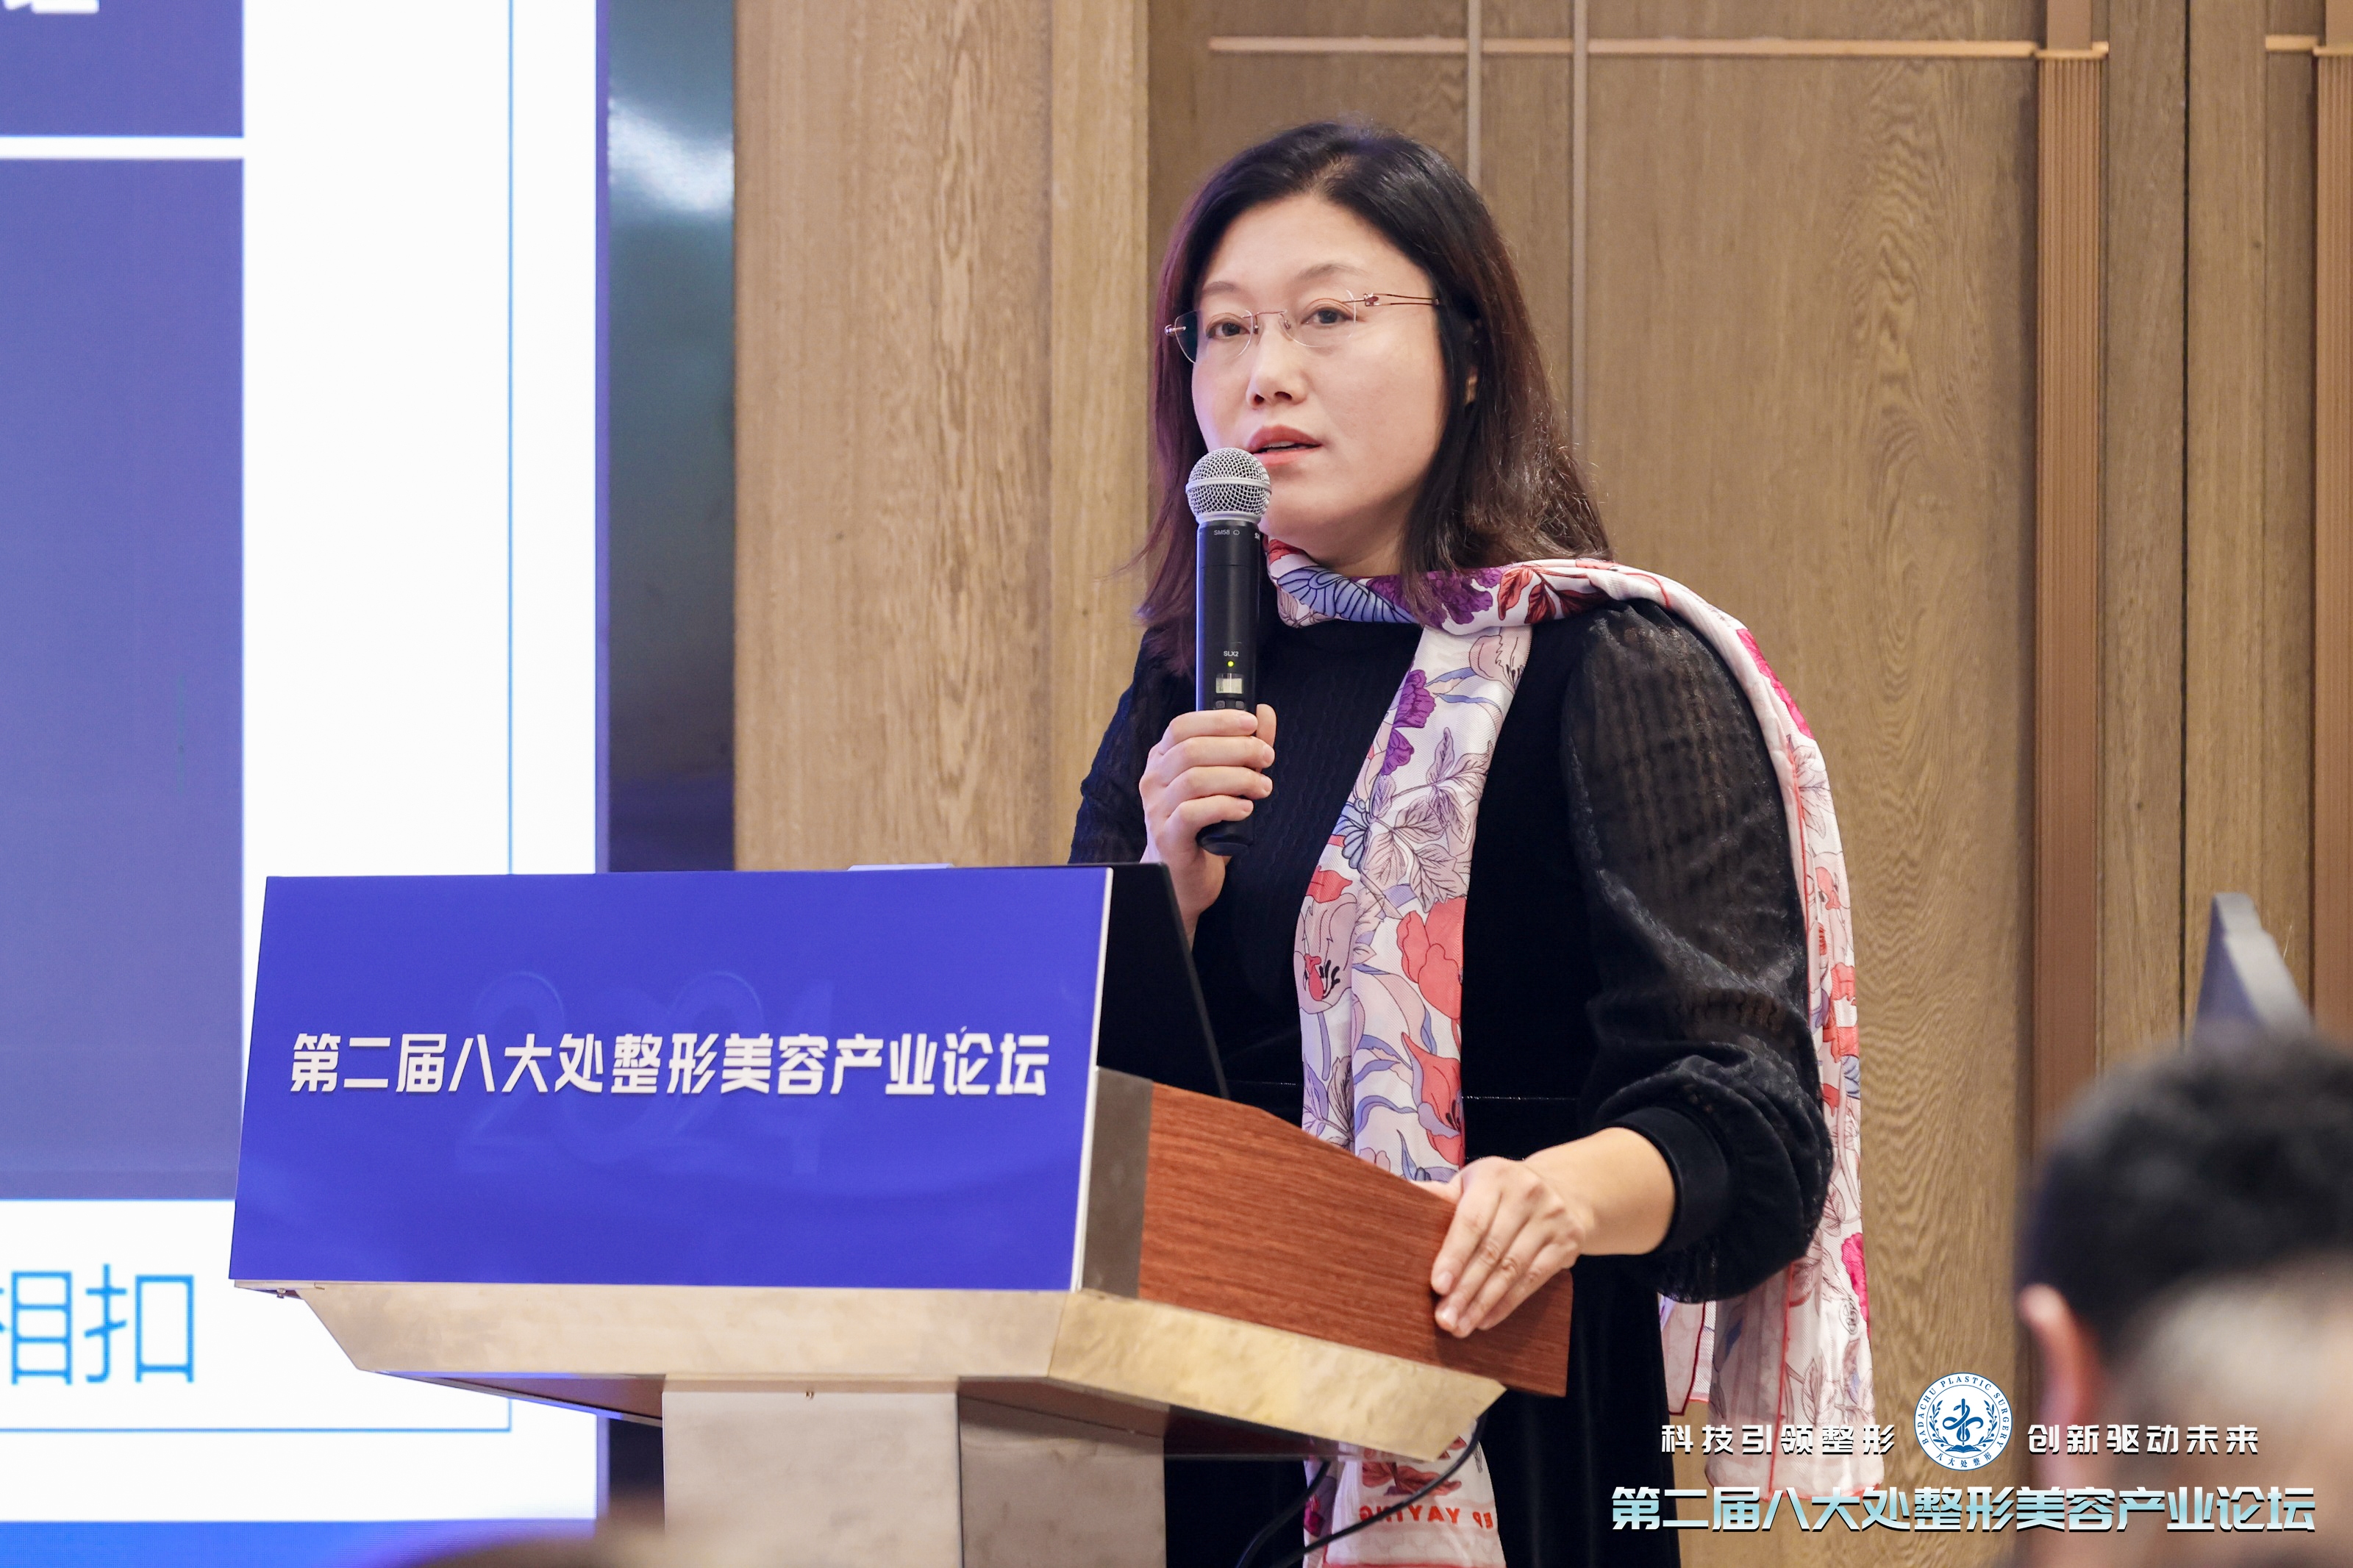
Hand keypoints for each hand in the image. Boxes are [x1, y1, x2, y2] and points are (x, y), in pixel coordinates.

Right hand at [1138, 704, 1276, 939]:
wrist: (1185, 878)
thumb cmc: (1206, 826)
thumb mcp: (1228, 781)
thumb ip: (1244, 747)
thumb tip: (1264, 713)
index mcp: (1163, 759)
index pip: (1182, 726)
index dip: (1218, 720)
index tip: (1251, 723)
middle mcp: (1154, 780)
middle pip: (1192, 749)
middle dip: (1237, 748)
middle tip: (1266, 757)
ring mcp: (1157, 808)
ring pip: (1195, 779)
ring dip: (1237, 778)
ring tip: (1263, 787)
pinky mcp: (1167, 836)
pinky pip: (1194, 813)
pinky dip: (1226, 806)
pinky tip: (1245, 809)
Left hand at [1429, 1157, 1586, 1337]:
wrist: (1566, 1190)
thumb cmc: (1502, 1191)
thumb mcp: (1473, 1183)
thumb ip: (1441, 1196)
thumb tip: (1398, 1197)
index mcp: (1494, 1176)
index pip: (1471, 1221)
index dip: (1454, 1255)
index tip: (1437, 1286)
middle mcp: (1526, 1193)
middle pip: (1491, 1250)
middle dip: (1465, 1289)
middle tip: (1444, 1319)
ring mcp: (1551, 1217)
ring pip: (1512, 1269)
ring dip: (1483, 1303)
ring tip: (1460, 1326)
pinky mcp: (1568, 1241)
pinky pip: (1534, 1279)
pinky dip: (1508, 1303)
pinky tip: (1486, 1319)